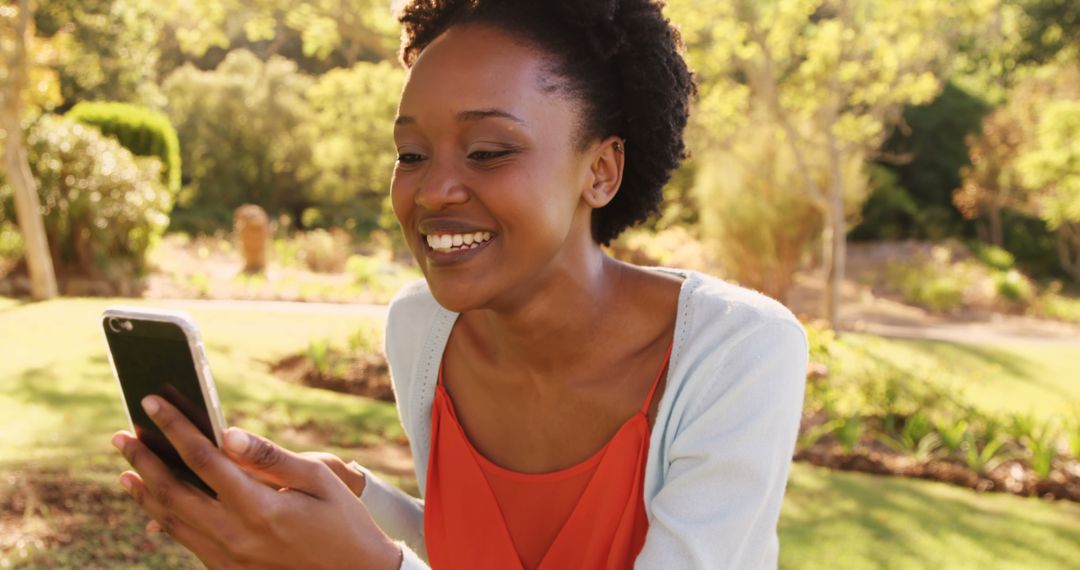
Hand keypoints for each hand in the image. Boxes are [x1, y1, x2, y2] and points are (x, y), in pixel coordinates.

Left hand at [111, 396, 400, 569]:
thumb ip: (269, 456)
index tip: (152, 403)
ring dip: (145, 490)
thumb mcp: (318, 480)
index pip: (203, 460)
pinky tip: (154, 505)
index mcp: (260, 508)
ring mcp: (228, 557)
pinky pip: (186, 541)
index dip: (174, 428)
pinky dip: (164, 519)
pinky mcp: (228, 569)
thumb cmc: (343, 521)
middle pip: (173, 492)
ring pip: (171, 521)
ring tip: (128, 466)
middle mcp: (236, 536)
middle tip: (122, 435)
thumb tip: (226, 433)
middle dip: (144, 460)